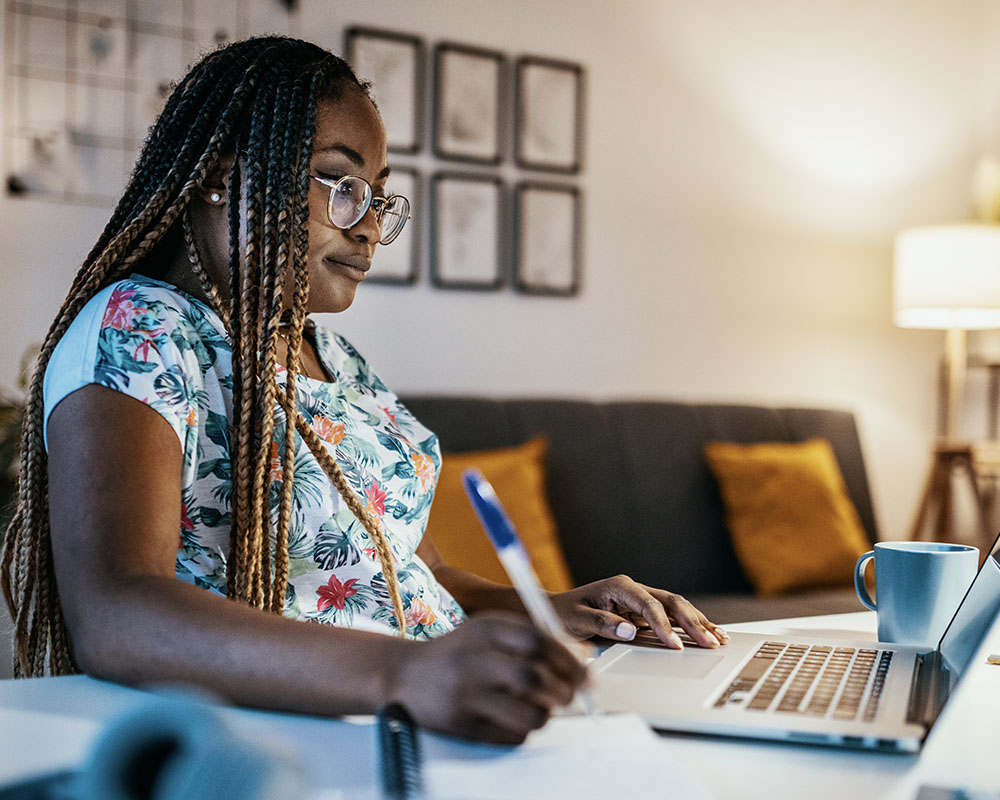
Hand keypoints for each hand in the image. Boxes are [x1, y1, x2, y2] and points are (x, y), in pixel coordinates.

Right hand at [383, 611, 586, 743]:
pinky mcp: (462, 725)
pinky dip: (525, 730)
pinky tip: (517, 719)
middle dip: (564, 689)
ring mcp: (467, 695)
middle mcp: (475, 660)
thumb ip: (532, 638)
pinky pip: (512, 736)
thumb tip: (583, 655)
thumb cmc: (458, 653)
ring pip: (529, 712)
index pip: (539, 641)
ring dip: (547, 714)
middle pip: (536, 677)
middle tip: (570, 694)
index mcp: (485, 630)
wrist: (403, 675)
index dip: (570, 659)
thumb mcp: (489, 632)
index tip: (586, 672)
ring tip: (543, 707)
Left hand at [550, 575, 729, 649]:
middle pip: (671, 602)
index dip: (664, 625)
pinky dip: (691, 626)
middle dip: (692, 622)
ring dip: (699, 623)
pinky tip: (709, 633)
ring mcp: (641, 601)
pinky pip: (672, 617)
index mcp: (620, 586)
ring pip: (677, 608)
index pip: (650, 604)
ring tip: (719, 638)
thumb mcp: (577, 619)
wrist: (556, 612)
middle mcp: (634, 590)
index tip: (674, 645)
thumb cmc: (564, 614)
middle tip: (710, 643)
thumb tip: (630, 631)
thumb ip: (603, 624)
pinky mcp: (644, 613)